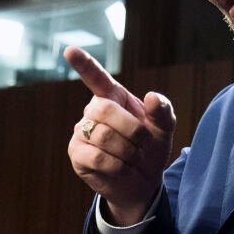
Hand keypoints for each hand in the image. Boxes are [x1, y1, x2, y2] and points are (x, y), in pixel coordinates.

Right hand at [65, 46, 176, 225]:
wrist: (142, 183)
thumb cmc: (150, 149)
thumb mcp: (164, 129)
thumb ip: (162, 111)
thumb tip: (152, 97)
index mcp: (113, 97)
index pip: (96, 77)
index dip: (83, 64)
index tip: (70, 50)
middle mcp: (93, 111)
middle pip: (104, 109)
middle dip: (131, 129)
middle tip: (142, 143)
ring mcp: (81, 132)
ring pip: (102, 136)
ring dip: (127, 151)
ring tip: (132, 158)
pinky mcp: (77, 154)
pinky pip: (96, 156)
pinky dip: (116, 165)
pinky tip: (121, 168)